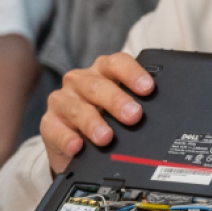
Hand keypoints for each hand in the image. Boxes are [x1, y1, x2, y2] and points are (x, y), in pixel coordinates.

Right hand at [40, 52, 152, 172]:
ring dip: (93, 122)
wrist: (76, 144)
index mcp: (103, 72)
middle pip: (97, 85)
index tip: (148, 88)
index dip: (132, 73)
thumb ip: (137, 106)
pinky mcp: (49, 124)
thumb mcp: (122, 110)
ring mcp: (62, 101)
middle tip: (133, 116)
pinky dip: (68, 139)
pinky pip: (56, 130)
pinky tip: (77, 146)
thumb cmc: (106, 120)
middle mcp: (81, 82)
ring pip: (77, 107)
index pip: (117, 63)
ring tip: (106, 137)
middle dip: (116, 100)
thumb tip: (162, 116)